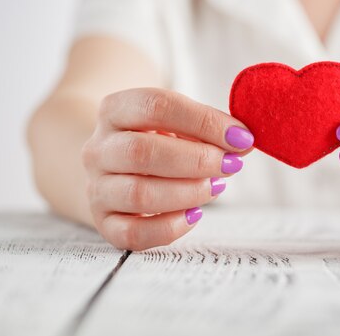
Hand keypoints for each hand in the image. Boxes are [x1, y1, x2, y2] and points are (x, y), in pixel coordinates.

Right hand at [81, 88, 253, 250]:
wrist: (113, 167)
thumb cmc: (156, 140)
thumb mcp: (178, 124)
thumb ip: (209, 130)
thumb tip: (242, 142)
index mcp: (115, 110)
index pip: (156, 107)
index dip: (204, 122)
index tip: (240, 137)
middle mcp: (98, 148)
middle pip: (142, 152)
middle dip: (197, 160)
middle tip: (230, 165)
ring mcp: (96, 188)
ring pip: (138, 194)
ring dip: (188, 192)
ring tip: (216, 187)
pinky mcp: (104, 223)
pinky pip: (133, 233)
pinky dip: (170, 227)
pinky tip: (194, 215)